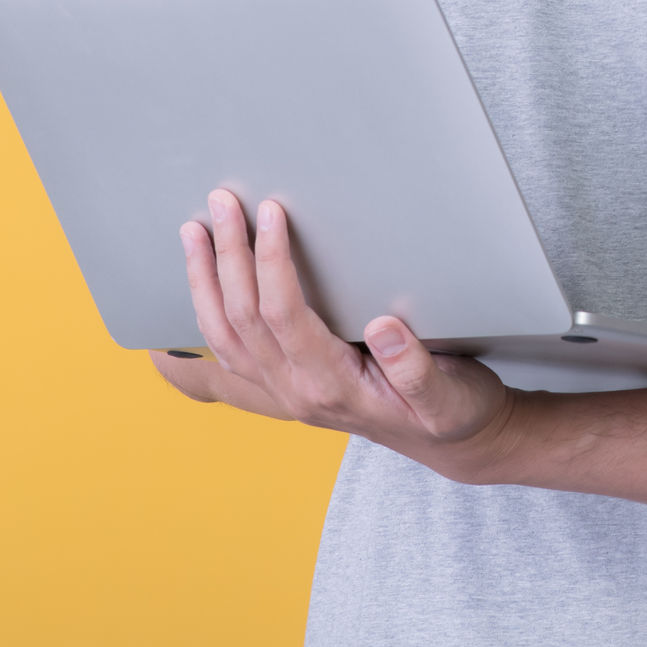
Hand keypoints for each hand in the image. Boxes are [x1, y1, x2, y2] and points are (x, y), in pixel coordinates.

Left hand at [178, 189, 515, 452]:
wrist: (452, 444)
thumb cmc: (453, 411)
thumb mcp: (451, 394)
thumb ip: (417, 369)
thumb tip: (384, 328)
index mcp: (332, 386)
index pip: (284, 314)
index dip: (271, 260)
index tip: (270, 212)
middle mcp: (297, 392)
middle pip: (243, 319)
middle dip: (227, 256)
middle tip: (220, 202)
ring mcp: (284, 393)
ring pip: (224, 338)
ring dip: (204, 282)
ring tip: (193, 233)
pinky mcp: (283, 388)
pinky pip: (228, 357)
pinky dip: (203, 321)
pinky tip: (195, 293)